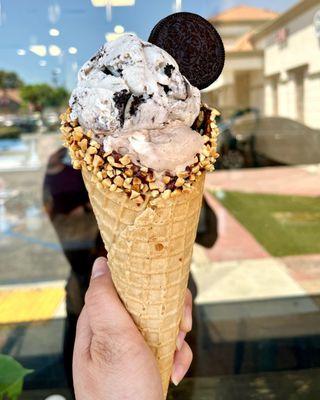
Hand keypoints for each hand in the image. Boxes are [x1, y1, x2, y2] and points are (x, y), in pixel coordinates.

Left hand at [73, 257, 192, 399]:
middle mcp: (114, 331)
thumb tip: (101, 263)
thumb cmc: (120, 392)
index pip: (122, 283)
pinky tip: (174, 370)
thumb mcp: (112, 340)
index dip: (147, 281)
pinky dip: (177, 355)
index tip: (166, 292)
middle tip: (180, 328)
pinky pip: (166, 346)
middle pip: (147, 301)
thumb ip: (104, 299)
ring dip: (176, 336)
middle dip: (169, 312)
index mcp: (100, 320)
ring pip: (161, 322)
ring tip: (176, 353)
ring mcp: (131, 347)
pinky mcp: (145, 361)